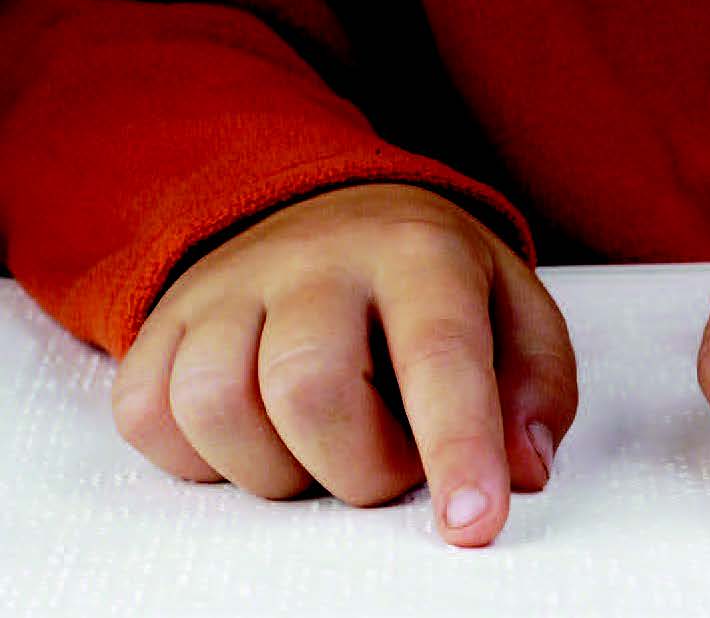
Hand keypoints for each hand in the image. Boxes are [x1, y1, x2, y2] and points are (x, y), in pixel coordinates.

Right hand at [111, 183, 577, 547]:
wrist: (334, 208)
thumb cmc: (434, 281)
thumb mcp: (515, 311)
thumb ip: (536, 389)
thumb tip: (523, 470)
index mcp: (418, 252)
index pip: (438, 355)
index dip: (456, 449)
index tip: (472, 524)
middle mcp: (314, 258)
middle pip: (311, 392)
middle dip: (362, 470)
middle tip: (395, 462)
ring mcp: (227, 286)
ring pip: (216, 409)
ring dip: (278, 471)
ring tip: (327, 448)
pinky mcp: (162, 321)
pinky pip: (149, 417)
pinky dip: (203, 459)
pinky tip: (262, 438)